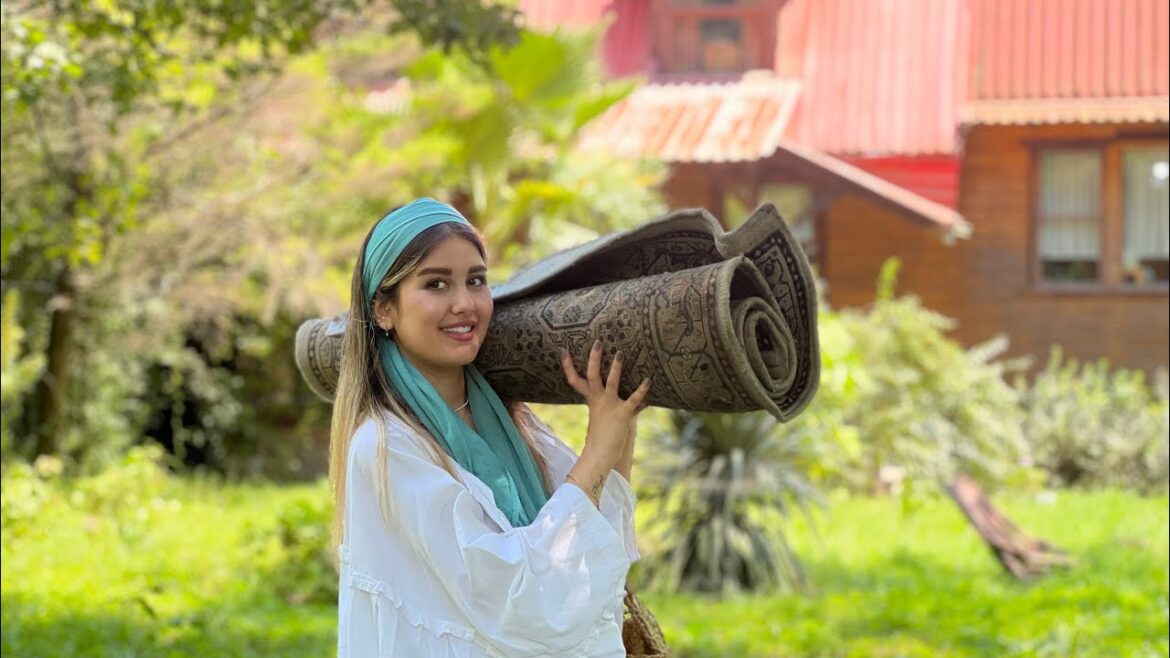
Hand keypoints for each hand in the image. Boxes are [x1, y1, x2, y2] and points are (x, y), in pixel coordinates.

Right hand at [560, 340, 650, 472]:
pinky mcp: (623, 414)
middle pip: (591, 375)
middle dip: (593, 358)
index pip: (574, 380)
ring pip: (611, 382)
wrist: (601, 457)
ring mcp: (610, 406)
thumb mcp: (604, 417)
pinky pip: (634, 399)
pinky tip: (649, 380)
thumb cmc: (603, 438)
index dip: (567, 366)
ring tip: (620, 353)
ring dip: (615, 367)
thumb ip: (613, 406)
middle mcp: (599, 400)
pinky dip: (642, 390)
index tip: (563, 350)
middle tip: (598, 342)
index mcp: (592, 400)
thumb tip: (631, 399)